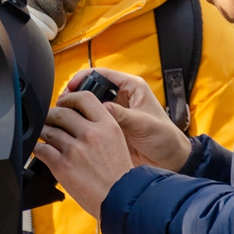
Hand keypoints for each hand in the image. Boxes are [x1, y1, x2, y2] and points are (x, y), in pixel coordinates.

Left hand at [33, 87, 132, 218]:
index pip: (84, 98)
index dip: (69, 98)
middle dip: (52, 114)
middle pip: (61, 112)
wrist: (121, 199)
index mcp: (107, 125)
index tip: (64, 103)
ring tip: (43, 134)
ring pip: (49, 130)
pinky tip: (40, 150)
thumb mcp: (118, 141)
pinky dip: (38, 149)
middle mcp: (91, 133)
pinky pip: (42, 149)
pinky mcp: (62, 165)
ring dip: (43, 131)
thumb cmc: (120, 174)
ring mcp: (75, 149)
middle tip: (50, 119)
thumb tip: (81, 118)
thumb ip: (101, 126)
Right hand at [64, 67, 191, 171]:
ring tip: (63, 115)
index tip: (70, 87)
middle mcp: (121, 97)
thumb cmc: (165, 138)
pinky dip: (81, 122)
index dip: (83, 78)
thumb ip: (124, 116)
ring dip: (76, 108)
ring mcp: (115, 112)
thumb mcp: (145, 124)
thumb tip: (104, 109)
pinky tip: (72, 127)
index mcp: (132, 87)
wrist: (171, 159)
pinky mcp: (111, 126)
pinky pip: (91, 120)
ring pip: (89, 104)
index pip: (102, 74)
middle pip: (91, 88)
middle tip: (62, 104)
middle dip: (75, 94)